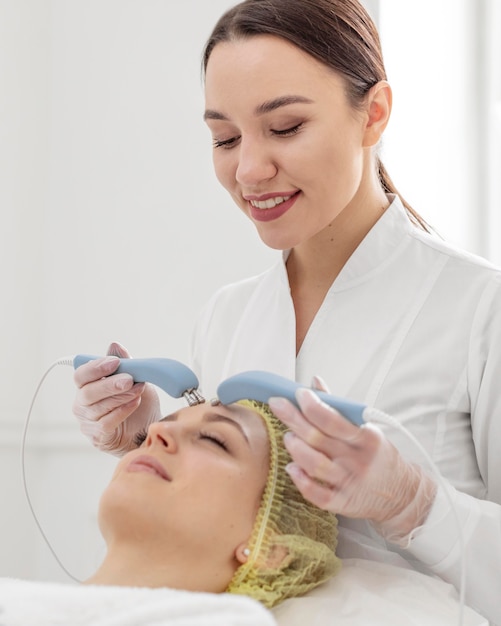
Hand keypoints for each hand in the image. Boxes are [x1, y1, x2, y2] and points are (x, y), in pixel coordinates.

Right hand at [73, 342, 160, 455]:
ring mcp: (88, 422)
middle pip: (88, 393)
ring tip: (138, 389)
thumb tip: (114, 345)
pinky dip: (122, 411)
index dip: (95, 368)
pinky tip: (135, 402)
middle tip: (129, 379)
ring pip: (99, 407)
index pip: (81, 375)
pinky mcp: (98, 436)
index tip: (115, 362)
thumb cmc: (136, 400)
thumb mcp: (134, 379)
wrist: (147, 426)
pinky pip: (107, 422)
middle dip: (109, 384)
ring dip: (121, 397)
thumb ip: (124, 364)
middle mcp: (82, 404)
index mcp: (86, 386)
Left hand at [269, 386, 436, 544]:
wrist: (401, 493)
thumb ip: (337, 406)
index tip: (298, 394)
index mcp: (366, 437)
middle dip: (293, 419)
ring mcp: (350, 483)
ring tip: (288, 437)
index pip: (333, 420)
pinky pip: (317, 495)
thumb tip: (314, 382)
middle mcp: (357, 459)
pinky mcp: (343, 503)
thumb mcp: (365, 428)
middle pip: (318, 438)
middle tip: (278, 405)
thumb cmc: (377, 454)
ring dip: (296, 448)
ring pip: (315, 465)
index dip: (312, 405)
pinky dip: (301, 480)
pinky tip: (292, 468)